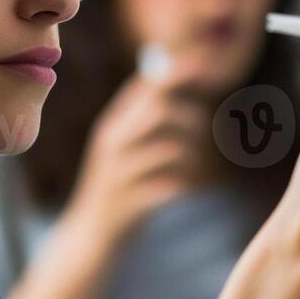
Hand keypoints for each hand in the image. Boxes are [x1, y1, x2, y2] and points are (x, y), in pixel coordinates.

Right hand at [65, 48, 214, 245]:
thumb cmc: (121, 185)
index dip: (179, 71)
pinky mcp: (129, 206)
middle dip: (193, 117)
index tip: (209, 63)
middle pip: (159, 111)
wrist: (90, 235)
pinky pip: (170, 188)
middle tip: (207, 133)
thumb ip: (145, 113)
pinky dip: (188, 186)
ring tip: (202, 167)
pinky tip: (190, 190)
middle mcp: (112, 145)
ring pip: (169, 149)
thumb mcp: (125, 146)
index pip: (147, 86)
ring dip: (195, 155)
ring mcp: (118, 176)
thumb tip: (175, 77)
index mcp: (113, 125)